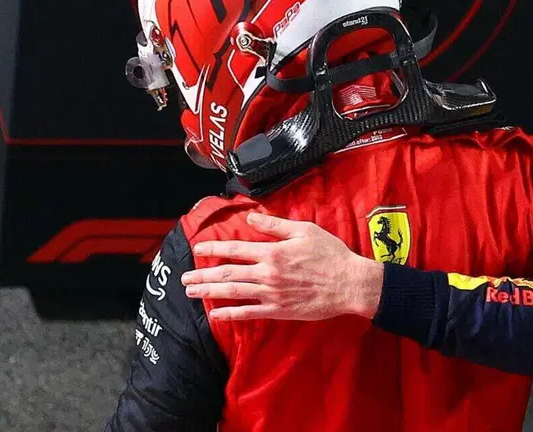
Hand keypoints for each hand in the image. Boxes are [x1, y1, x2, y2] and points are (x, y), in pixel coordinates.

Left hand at [180, 212, 384, 321]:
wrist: (348, 284)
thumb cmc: (330, 254)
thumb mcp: (305, 231)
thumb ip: (276, 226)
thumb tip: (252, 219)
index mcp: (273, 252)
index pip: (236, 249)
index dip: (214, 248)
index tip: (198, 249)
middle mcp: (267, 273)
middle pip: (228, 274)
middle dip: (203, 275)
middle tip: (184, 278)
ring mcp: (271, 294)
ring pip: (233, 293)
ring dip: (209, 292)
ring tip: (191, 292)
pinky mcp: (279, 310)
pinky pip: (249, 313)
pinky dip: (230, 314)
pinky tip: (216, 314)